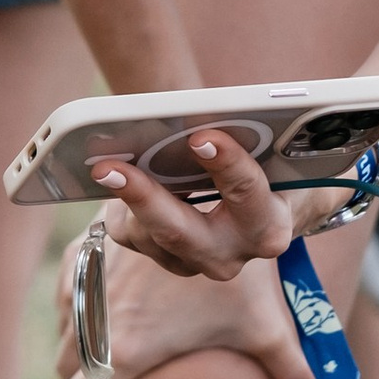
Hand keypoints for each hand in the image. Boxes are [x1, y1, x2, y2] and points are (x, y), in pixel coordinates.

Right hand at [51, 230, 317, 378]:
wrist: (205, 196)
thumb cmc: (238, 273)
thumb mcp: (263, 327)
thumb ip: (288, 372)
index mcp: (127, 352)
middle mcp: (94, 321)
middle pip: (66, 374)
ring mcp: (84, 283)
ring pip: (62, 332)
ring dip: (76, 349)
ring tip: (98, 360)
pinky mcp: (83, 250)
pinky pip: (65, 292)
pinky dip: (74, 308)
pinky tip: (96, 310)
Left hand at [90, 132, 331, 281]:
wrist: (261, 210)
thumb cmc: (268, 171)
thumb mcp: (271, 155)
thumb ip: (250, 139)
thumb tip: (197, 115)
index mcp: (269, 226)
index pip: (248, 194)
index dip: (227, 165)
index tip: (201, 138)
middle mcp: (231, 254)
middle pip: (180, 233)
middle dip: (144, 197)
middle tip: (111, 167)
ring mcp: (195, 263)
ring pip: (147, 234)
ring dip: (126, 197)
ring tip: (106, 163)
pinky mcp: (164, 259)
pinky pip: (130, 233)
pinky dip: (121, 203)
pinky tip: (116, 176)